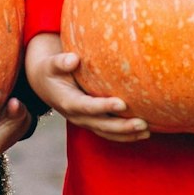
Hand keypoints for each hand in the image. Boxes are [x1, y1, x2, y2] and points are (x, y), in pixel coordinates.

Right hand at [24, 33, 148, 142]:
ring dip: (127, 134)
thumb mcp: (51, 64)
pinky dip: (126, 136)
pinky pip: (109, 133)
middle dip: (122, 126)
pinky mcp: (92, 122)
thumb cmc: (51, 70)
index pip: (87, 106)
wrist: (46, 84)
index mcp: (68, 101)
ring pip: (107, 132)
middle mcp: (77, 116)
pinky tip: (143, 133)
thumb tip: (74, 59)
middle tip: (143, 123)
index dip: (104, 106)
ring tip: (147, 131)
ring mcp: (85, 121)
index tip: (122, 103)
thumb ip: (61, 62)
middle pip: (101, 125)